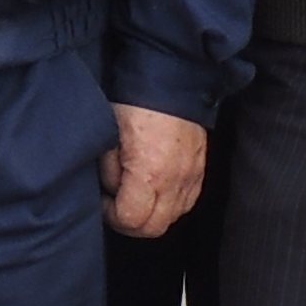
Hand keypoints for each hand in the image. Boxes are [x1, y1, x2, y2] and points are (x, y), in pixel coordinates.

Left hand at [103, 106, 208, 238]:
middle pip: (154, 228)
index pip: (131, 219)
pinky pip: (187, 201)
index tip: (104, 201)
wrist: (171, 78)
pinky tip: (157, 189)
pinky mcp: (201, 168)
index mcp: (150, 173)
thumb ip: (109, 169)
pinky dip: (171, 204)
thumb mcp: (109, 136)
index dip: (112, 216)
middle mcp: (175, 180)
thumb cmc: (135, 103)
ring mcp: (192, 176)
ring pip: (173, 218)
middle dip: (131, 223)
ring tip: (136, 196)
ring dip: (152, 215)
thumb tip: (111, 189)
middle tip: (117, 205)